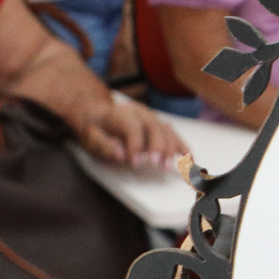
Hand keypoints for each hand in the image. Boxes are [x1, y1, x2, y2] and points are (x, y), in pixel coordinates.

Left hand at [73, 93, 189, 171]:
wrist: (97, 113)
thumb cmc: (94, 128)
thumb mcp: (90, 138)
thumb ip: (103, 146)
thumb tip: (121, 155)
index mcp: (121, 114)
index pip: (133, 127)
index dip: (136, 145)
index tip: (135, 163)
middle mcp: (139, 112)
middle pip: (154, 127)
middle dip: (158, 146)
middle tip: (157, 164)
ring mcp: (151, 117)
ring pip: (166, 130)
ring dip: (170, 149)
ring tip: (167, 166)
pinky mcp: (157, 125)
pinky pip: (173, 135)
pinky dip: (181, 146)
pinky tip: (188, 158)